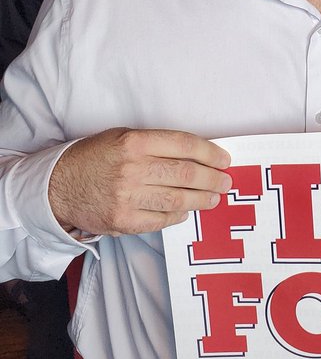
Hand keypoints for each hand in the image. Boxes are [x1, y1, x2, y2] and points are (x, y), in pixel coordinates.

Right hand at [49, 128, 231, 235]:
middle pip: (186, 174)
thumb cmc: (94, 158)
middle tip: (226, 181)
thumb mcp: (122, 137)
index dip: (210, 153)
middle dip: (213, 178)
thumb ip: (156, 144)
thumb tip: (195, 155)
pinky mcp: (122, 221)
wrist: (57, 186)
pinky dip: (178, 217)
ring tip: (214, 197)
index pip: (184, 145)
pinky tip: (186, 212)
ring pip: (178, 200)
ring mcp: (127, 197)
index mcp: (134, 142)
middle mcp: (132, 168)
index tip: (224, 159)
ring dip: (202, 199)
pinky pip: (161, 221)